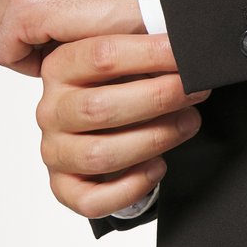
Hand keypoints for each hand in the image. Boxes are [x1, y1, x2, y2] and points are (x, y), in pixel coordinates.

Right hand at [35, 33, 211, 218]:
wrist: (105, 130)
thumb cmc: (121, 90)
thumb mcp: (128, 63)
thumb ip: (147, 52)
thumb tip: (188, 47)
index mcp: (60, 67)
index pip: (101, 55)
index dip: (149, 55)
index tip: (185, 55)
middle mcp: (51, 109)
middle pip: (99, 107)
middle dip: (158, 99)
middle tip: (195, 92)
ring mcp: (55, 150)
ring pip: (99, 154)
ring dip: (154, 139)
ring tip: (187, 124)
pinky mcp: (65, 186)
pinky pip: (93, 200)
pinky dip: (132, 187)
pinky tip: (157, 166)